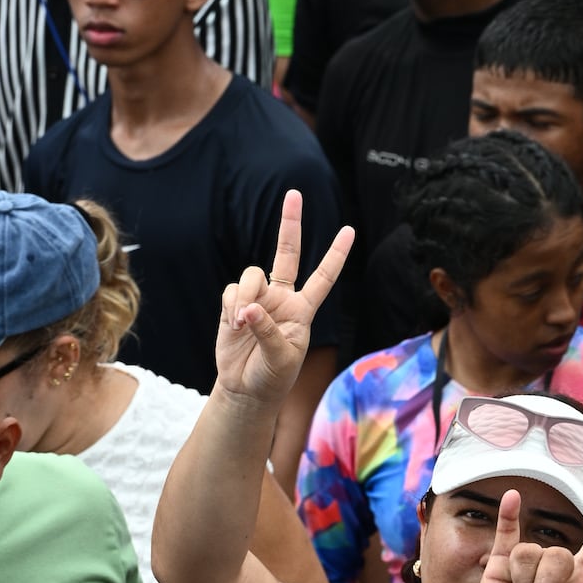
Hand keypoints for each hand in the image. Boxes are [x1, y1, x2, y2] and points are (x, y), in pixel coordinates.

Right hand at [216, 189, 353, 408]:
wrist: (246, 388)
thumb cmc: (272, 377)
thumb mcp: (280, 359)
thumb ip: (267, 332)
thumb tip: (249, 308)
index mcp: (303, 311)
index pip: (323, 278)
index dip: (335, 255)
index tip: (350, 231)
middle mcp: (282, 298)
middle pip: (287, 253)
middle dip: (290, 224)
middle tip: (295, 194)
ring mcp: (258, 298)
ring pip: (252, 274)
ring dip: (246, 296)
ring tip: (242, 323)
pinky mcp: (235, 302)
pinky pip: (232, 291)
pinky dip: (232, 306)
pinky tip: (234, 325)